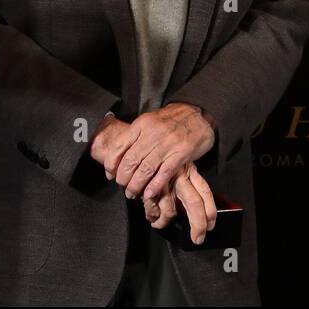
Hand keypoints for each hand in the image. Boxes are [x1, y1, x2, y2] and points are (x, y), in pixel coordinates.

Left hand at [96, 102, 215, 201]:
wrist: (198, 114)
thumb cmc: (172, 119)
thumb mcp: (150, 121)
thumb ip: (136, 136)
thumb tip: (119, 156)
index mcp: (142, 124)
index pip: (119, 146)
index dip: (111, 163)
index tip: (110, 174)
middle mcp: (152, 134)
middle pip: (130, 160)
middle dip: (123, 177)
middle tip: (122, 185)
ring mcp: (167, 144)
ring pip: (145, 170)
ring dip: (136, 185)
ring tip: (131, 193)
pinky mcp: (181, 153)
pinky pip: (164, 173)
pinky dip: (154, 186)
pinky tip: (148, 193)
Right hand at [143, 162, 216, 244]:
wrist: (137, 151)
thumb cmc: (158, 159)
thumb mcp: (177, 165)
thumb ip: (186, 181)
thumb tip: (196, 206)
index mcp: (188, 171)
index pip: (205, 192)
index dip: (210, 211)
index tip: (210, 225)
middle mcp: (178, 177)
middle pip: (194, 204)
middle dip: (198, 225)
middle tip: (198, 237)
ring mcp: (163, 184)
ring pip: (170, 212)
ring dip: (164, 223)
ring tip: (160, 223)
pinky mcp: (148, 190)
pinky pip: (152, 210)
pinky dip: (151, 215)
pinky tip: (150, 214)